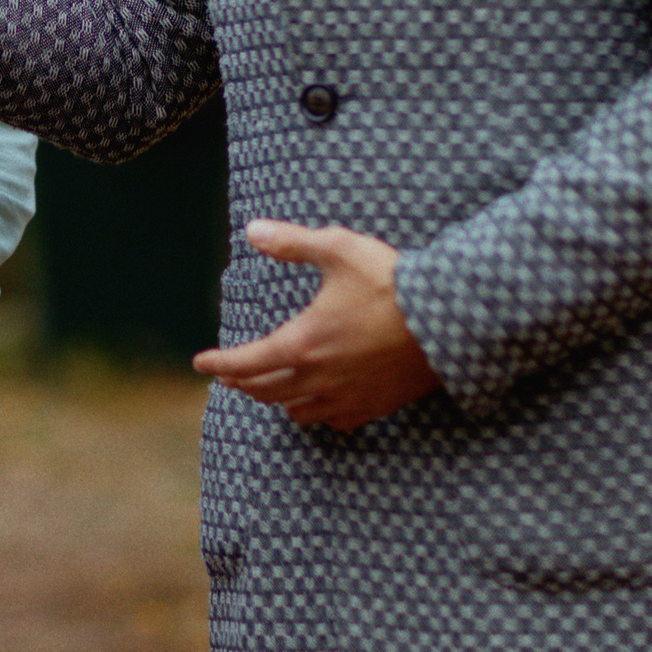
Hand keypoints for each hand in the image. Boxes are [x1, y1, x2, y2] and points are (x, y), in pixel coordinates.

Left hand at [192, 221, 439, 430]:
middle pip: (266, 391)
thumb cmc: (392, 282)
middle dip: (241, 382)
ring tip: (267, 388)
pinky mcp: (374, 407)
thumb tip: (253, 230)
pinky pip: (332, 421)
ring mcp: (346, 397)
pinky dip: (313, 414)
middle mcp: (318, 378)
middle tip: (228, 376)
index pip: (246, 362)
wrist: (451, 321)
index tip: (200, 362)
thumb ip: (293, 242)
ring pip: (296, 411)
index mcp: (302, 343)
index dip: (218, 363)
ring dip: (275, 400)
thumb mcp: (339, 250)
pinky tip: (313, 405)